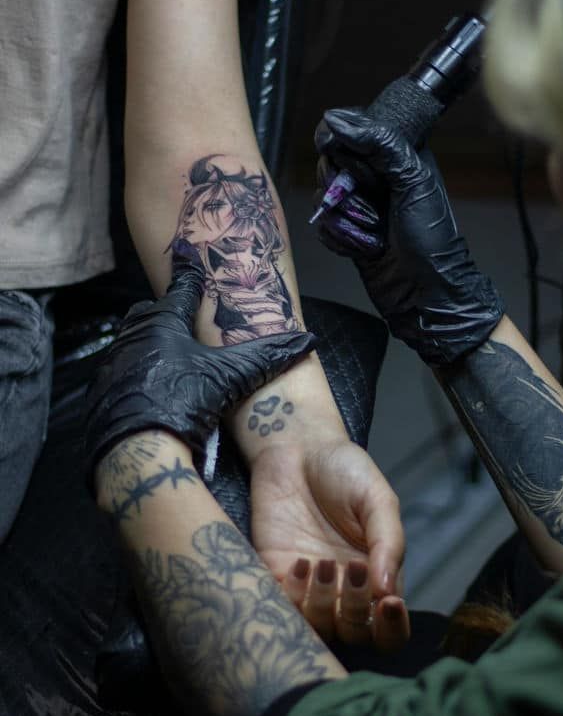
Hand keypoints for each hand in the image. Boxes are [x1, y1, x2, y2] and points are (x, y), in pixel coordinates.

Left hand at [85, 241, 315, 488]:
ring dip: (150, 346)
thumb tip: (306, 341)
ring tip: (171, 356)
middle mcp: (133, 337)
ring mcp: (113, 366)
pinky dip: (138, 376)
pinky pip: (122, 375)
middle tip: (183, 320)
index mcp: (163, 323)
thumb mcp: (230, 378)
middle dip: (165, 313)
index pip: (180, 292)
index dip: (190, 281)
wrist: (138, 447)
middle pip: (149, 314)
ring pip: (133, 344)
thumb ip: (265, 358)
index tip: (192, 268)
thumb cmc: (185, 400)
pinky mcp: (102, 394)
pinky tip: (153, 389)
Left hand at [248, 439, 409, 651]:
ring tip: (322, 563)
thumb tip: (389, 592)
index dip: (393, 629)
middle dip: (356, 609)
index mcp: (378, 577)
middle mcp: (345, 591)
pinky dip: (292, 595)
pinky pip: (282, 608)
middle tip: (352, 567)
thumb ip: (389, 542)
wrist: (297, 447)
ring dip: (324, 604)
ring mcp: (309, 587)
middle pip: (356, 634)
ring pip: (319, 629)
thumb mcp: (378, 500)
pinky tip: (298, 563)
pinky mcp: (274, 575)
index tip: (389, 603)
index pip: (391, 629)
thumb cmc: (345, 471)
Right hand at [314, 108, 504, 365]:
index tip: (341, 158)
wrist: (427, 296)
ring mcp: (360, 206)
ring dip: (347, 222)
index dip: (338, 143)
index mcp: (396, 155)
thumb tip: (334, 118)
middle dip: (347, 193)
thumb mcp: (412, 181)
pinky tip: (365, 251)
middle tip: (377, 212)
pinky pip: (322, 225)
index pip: (349, 129)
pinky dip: (340, 240)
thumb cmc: (431, 239)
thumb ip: (378, 142)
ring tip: (375, 237)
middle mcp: (376, 177)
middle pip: (329, 163)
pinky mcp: (348, 233)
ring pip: (322, 197)